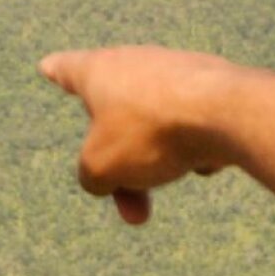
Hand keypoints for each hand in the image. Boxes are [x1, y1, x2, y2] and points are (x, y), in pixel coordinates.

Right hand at [38, 46, 239, 224]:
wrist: (227, 113)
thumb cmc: (151, 131)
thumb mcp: (101, 166)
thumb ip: (91, 174)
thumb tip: (104, 176)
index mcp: (100, 70)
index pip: (68, 69)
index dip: (56, 72)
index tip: (47, 66)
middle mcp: (137, 62)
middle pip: (116, 122)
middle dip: (121, 170)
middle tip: (132, 213)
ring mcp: (177, 72)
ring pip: (155, 130)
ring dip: (155, 167)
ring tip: (165, 196)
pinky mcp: (214, 87)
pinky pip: (192, 128)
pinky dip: (193, 149)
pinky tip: (206, 159)